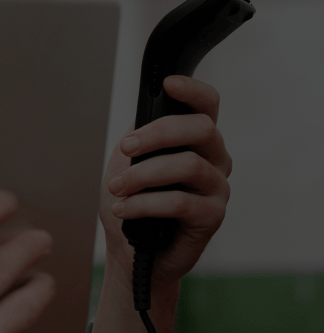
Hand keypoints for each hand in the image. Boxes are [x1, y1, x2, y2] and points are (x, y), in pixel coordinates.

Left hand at [100, 75, 231, 282]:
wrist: (130, 248)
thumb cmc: (133, 200)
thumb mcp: (129, 160)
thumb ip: (140, 136)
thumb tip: (140, 122)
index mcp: (196, 140)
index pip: (208, 105)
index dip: (193, 90)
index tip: (168, 84)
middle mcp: (213, 159)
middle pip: (201, 128)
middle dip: (157, 134)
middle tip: (126, 147)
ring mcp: (217, 187)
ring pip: (188, 165)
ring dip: (143, 174)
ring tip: (116, 188)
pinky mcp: (212, 217)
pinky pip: (180, 202)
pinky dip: (144, 204)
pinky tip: (124, 209)